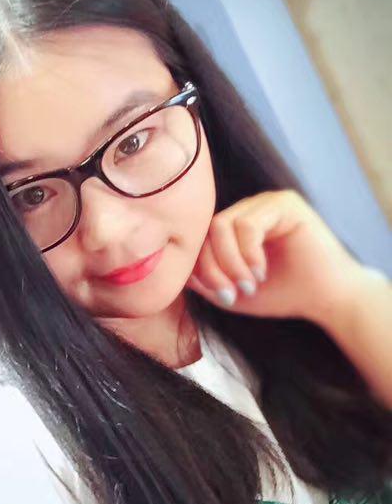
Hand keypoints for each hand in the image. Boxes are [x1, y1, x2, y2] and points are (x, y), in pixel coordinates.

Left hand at [186, 189, 364, 326]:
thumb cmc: (282, 294)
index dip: (202, 269)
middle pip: (207, 230)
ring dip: (230, 262)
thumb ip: (204, 282)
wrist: (326, 299)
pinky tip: (261, 271)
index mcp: (234, 227)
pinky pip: (248, 224)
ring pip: (222, 225)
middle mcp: (248, 210)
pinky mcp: (284, 204)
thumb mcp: (231, 293)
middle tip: (232, 293)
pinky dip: (248, 253)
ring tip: (250, 283)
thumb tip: (177, 271)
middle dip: (213, 267)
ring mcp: (265, 203)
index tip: (224, 296)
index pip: (201, 238)